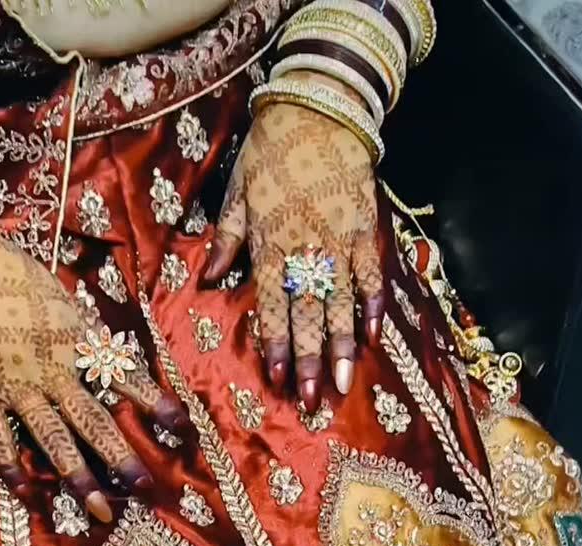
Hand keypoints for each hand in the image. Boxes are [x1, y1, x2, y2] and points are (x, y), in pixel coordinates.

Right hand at [0, 230, 186, 521]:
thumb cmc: (20, 281)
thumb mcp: (66, 305)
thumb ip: (88, 339)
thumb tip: (114, 358)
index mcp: (77, 345)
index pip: (126, 378)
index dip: (155, 403)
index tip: (183, 429)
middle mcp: (52, 373)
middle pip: (93, 422)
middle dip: (120, 457)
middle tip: (143, 489)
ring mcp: (17, 389)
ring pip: (52, 440)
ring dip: (77, 476)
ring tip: (98, 508)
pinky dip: (12, 468)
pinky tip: (27, 493)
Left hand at [203, 89, 383, 412]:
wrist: (320, 107)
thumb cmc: (271, 151)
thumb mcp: (237, 191)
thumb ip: (227, 238)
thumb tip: (206, 277)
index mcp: (270, 243)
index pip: (272, 305)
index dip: (276, 344)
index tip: (277, 379)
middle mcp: (306, 249)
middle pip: (308, 315)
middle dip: (308, 361)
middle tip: (311, 401)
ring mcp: (340, 242)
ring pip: (341, 304)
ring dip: (341, 347)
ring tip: (341, 383)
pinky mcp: (367, 229)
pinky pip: (372, 274)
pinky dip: (374, 304)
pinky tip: (374, 335)